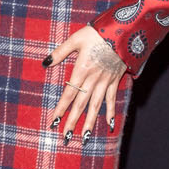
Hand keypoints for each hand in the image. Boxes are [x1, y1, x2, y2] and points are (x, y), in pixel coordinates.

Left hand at [46, 24, 126, 138]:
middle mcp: (93, 79)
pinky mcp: (114, 80)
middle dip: (73, 121)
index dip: (61, 109)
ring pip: (96, 105)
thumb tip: (45, 63)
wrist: (123, 31)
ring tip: (85, 136)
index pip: (68, 94)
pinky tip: (110, 125)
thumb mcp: (76, 39)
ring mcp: (105, 81)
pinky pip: (111, 99)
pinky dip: (110, 112)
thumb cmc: (97, 33)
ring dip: (90, 122)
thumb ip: (60, 52)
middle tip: (66, 137)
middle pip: (81, 104)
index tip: (54, 122)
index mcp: (81, 69)